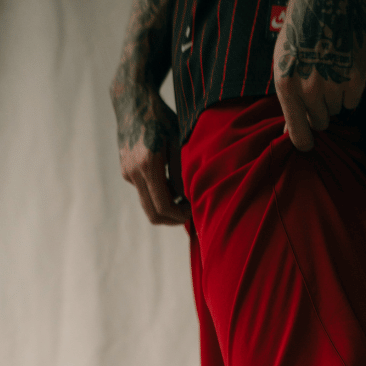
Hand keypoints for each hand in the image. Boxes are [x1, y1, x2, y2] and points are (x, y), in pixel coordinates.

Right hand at [111, 83, 190, 225]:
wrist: (133, 100)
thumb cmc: (162, 118)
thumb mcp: (179, 141)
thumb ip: (181, 173)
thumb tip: (186, 199)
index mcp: (147, 165)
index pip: (164, 207)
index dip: (181, 216)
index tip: (195, 211)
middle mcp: (133, 172)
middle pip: (153, 214)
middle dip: (173, 219)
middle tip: (190, 214)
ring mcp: (126, 172)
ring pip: (148, 205)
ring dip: (166, 207)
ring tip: (184, 199)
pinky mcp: (125, 170)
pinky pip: (145, 192)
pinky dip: (159, 195)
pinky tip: (172, 184)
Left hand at [273, 0, 365, 150]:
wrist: (326, 0)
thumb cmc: (300, 31)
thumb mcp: (284, 64)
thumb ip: (288, 100)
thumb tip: (290, 134)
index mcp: (287, 86)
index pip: (299, 134)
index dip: (305, 142)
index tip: (309, 144)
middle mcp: (310, 89)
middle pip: (321, 122)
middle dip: (321, 110)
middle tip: (321, 86)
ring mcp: (335, 84)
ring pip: (338, 111)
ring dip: (336, 98)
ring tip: (332, 70)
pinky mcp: (357, 77)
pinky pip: (353, 101)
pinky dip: (351, 90)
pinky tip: (345, 68)